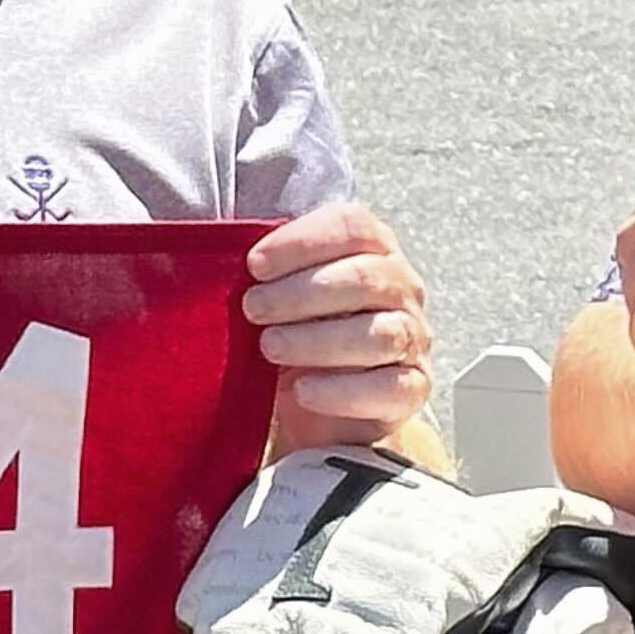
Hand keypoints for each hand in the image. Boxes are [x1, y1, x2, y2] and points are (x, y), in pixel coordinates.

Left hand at [243, 202, 432, 451]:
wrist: (324, 407)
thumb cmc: (300, 336)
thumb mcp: (283, 297)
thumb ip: (268, 274)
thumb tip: (221, 262)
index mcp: (375, 249)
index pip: (353, 226)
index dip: (302, 241)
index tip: (254, 264)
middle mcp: (402, 288)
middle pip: (365, 278)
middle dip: (300, 293)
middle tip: (253, 309)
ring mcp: (412, 338)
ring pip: (379, 334)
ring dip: (317, 340)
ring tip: (271, 347)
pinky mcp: (413, 388)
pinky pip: (389, 388)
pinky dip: (343, 390)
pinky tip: (303, 390)